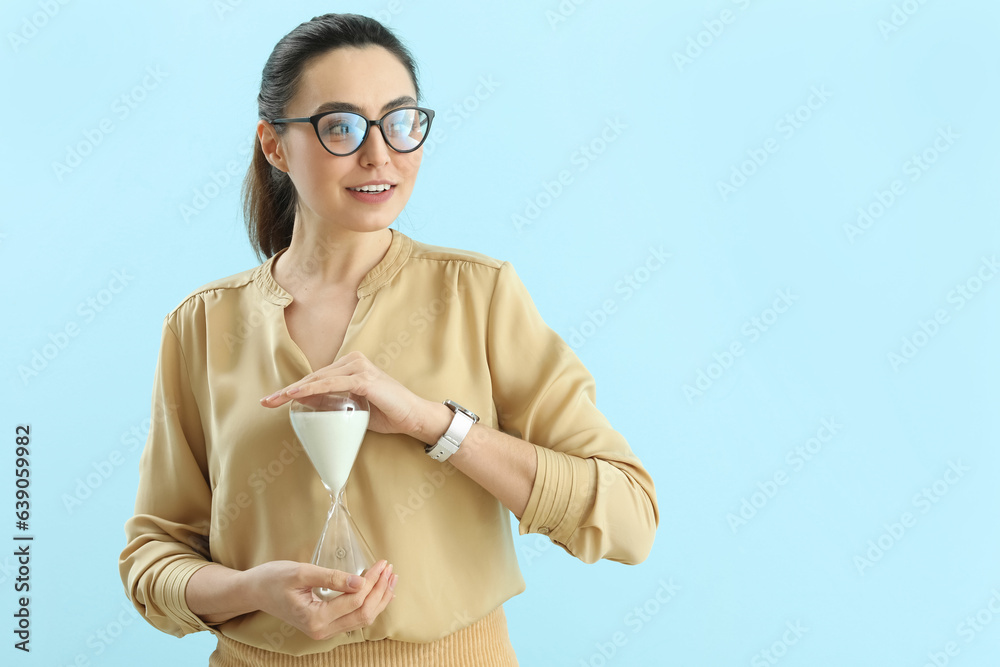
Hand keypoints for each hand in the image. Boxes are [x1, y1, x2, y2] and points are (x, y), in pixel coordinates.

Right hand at [248, 559, 396, 640]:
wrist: (254, 590)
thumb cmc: (273, 579)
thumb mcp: (301, 573)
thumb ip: (331, 577)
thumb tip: (360, 582)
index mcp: (315, 619)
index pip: (354, 601)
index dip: (372, 582)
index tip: (381, 563)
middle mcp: (321, 630)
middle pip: (363, 614)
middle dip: (380, 591)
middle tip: (389, 569)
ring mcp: (324, 630)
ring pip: (362, 619)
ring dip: (379, 599)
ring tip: (391, 578)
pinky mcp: (325, 625)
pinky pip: (354, 618)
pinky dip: (370, 604)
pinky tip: (380, 593)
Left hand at [259, 350, 431, 437]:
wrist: (414, 417)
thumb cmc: (388, 413)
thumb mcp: (354, 409)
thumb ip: (333, 403)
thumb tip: (306, 404)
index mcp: (351, 367)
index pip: (316, 378)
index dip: (293, 389)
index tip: (273, 401)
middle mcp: (353, 362)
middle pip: (314, 377)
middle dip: (288, 391)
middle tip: (266, 402)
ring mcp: (359, 368)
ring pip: (319, 379)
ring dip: (295, 390)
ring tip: (275, 400)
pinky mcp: (364, 379)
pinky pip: (333, 384)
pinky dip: (313, 389)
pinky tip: (297, 395)